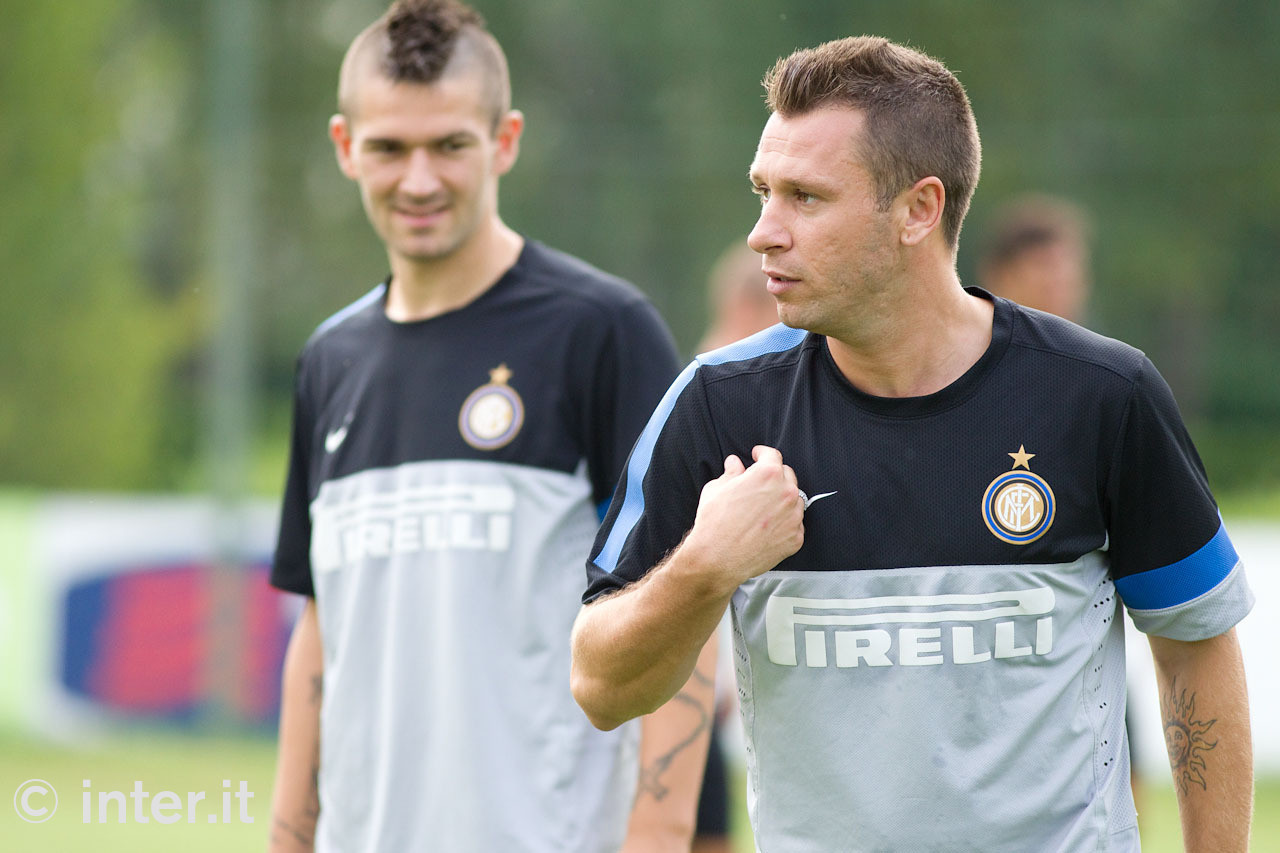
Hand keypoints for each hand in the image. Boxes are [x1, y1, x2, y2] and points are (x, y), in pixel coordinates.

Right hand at [681, 445, 804, 589]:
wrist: (717, 558)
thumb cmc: (714, 524)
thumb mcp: (716, 489)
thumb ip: (731, 473)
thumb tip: (735, 464)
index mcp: (767, 474)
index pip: (772, 455)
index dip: (762, 453)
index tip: (758, 455)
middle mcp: (786, 493)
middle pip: (787, 475)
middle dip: (774, 476)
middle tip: (759, 483)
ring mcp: (793, 516)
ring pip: (794, 500)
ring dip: (782, 499)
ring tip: (762, 509)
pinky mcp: (795, 537)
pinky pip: (794, 524)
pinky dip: (784, 522)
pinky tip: (767, 526)